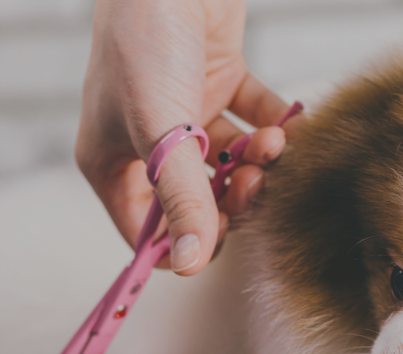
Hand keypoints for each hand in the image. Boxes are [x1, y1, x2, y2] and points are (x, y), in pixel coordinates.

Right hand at [75, 0, 291, 273]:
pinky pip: (254, 121)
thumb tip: (191, 261)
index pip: (146, 232)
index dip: (185, 242)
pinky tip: (290, 125)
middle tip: (254, 181)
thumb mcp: (161, 128)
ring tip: (271, 143)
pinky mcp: (220, 82)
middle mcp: (148, 143)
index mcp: (112, 162)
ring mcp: (185, 113)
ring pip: (230, 163)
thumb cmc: (146, 41)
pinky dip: (274, 128)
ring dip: (257, 162)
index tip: (221, 235)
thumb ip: (182, 196)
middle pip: (198, 201)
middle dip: (232, 198)